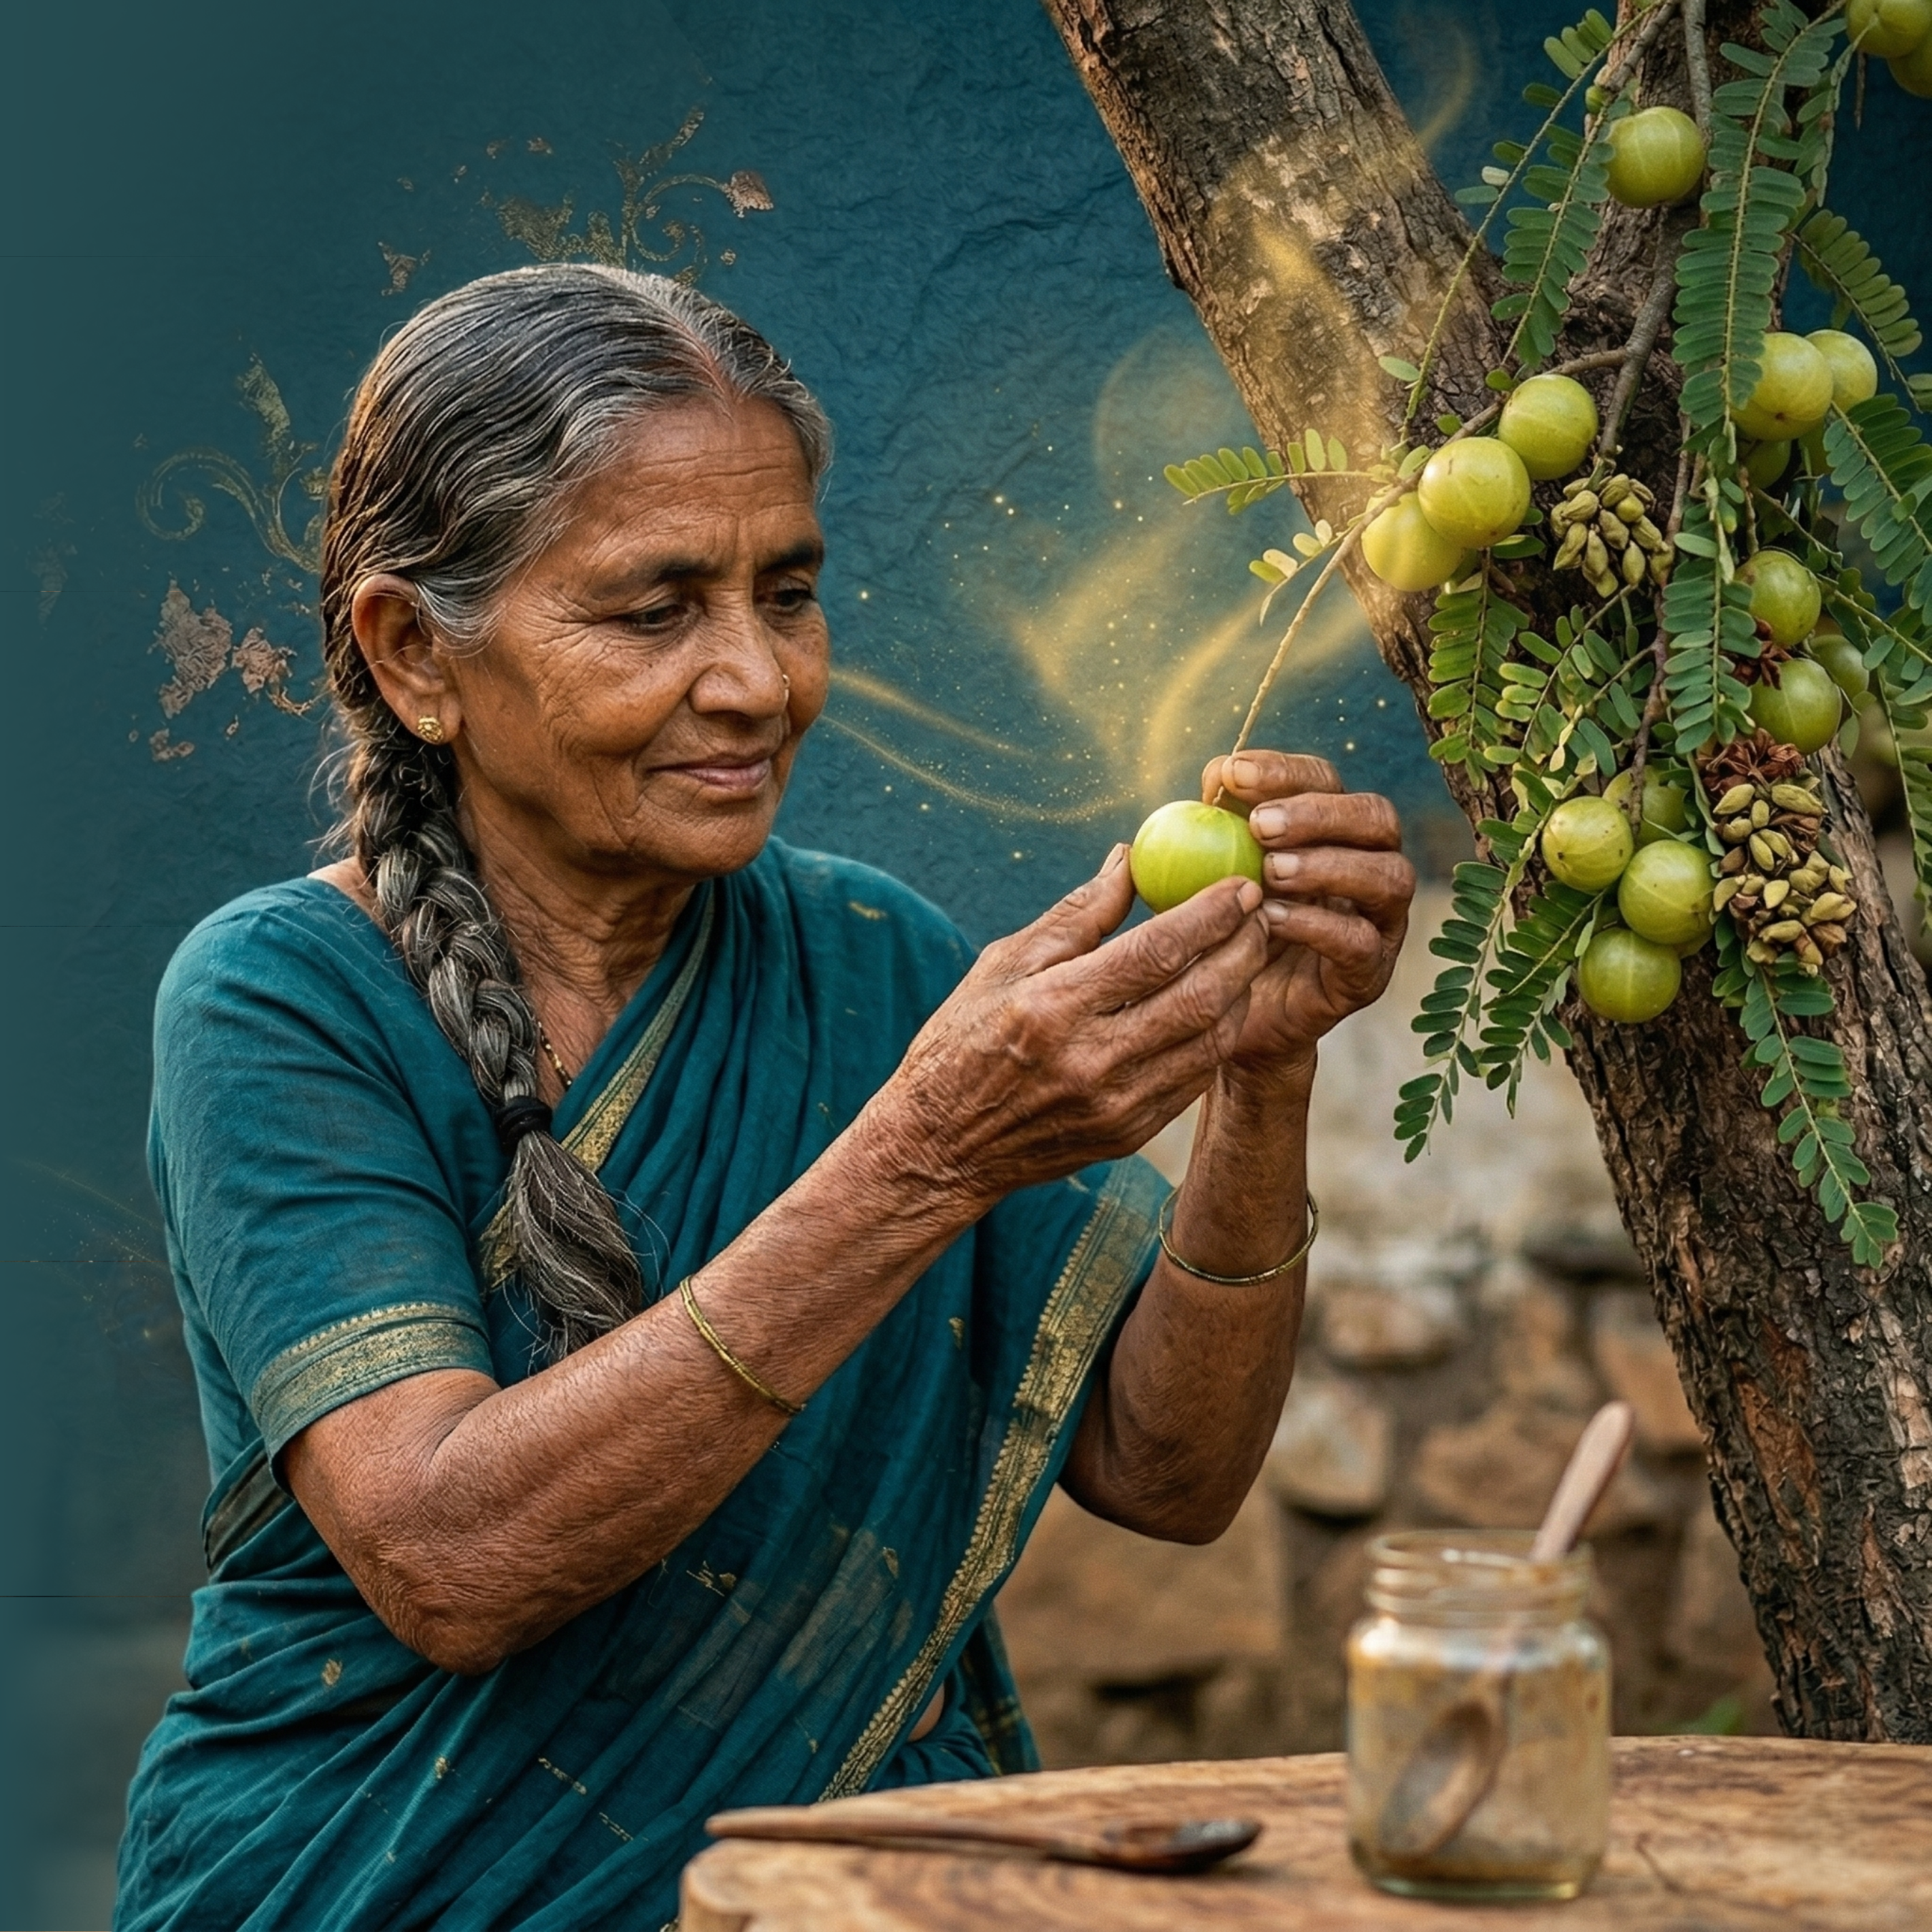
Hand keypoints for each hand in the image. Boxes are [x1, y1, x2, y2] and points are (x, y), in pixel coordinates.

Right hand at [872, 848, 1270, 1213]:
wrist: (941, 1147)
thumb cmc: (963, 1040)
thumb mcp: (1003, 965)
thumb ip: (1076, 915)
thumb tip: (1129, 860)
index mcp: (1054, 1007)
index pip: (1157, 952)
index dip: (1211, 915)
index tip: (1241, 885)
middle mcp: (1092, 1060)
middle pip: (1202, 996)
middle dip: (1245, 948)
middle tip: (1261, 913)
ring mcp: (1116, 1105)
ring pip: (1212, 1040)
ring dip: (1242, 991)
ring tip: (1247, 953)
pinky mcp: (1130, 1135)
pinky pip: (1195, 1078)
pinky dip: (1217, 1034)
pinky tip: (1218, 1003)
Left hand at [1202, 750, 1413, 1074]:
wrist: (1224, 1017)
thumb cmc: (1216, 928)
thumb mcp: (1207, 873)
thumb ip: (1214, 827)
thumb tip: (1214, 778)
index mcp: (1331, 830)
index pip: (1327, 781)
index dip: (1286, 771)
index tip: (1233, 773)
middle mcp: (1369, 866)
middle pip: (1377, 817)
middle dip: (1320, 813)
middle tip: (1259, 825)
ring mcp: (1379, 921)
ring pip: (1390, 877)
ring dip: (1329, 866)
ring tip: (1271, 872)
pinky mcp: (1369, 973)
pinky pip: (1360, 942)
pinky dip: (1318, 925)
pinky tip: (1270, 920)